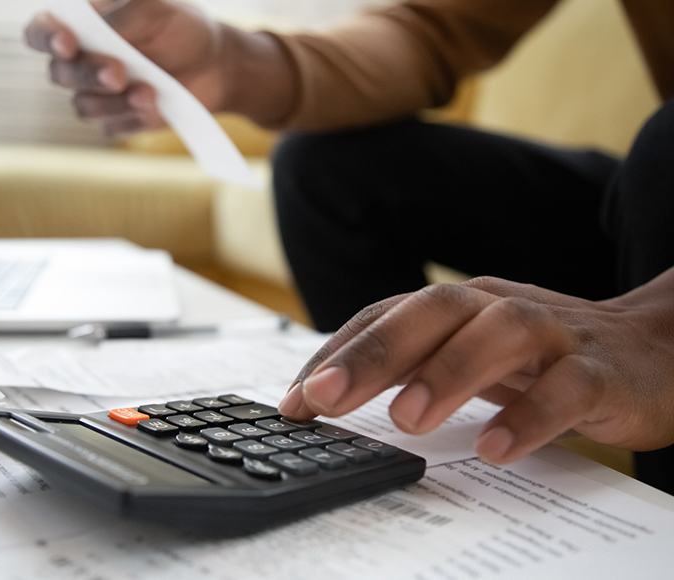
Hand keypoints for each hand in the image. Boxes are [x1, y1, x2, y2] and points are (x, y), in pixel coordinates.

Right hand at [24, 0, 295, 134]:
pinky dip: (134, 119)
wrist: (216, 64)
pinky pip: (113, 128)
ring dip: (116, 102)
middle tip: (119, 73)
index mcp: (81, 26)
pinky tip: (156, 107)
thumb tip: (95, 24)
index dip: (46, 39)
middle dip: (89, 75)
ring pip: (84, 107)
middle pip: (60, 75)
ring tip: (150, 92)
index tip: (67, 43)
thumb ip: (123, 13)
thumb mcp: (157, 8)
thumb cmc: (182, 27)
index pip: (40, 33)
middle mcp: (82, 62)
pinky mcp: (120, 121)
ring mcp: (99, 96)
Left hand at [278, 271, 673, 463]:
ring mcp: (551, 332)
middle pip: (432, 311)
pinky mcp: (599, 370)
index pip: (385, 315)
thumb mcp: (466, 352)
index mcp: (458, 305)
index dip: (336, 353)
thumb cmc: (537, 354)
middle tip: (323, 399)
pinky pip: (565, 388)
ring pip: (497, 335)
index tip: (294, 401)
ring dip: (446, 374)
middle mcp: (497, 306)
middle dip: (372, 354)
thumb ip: (408, 365)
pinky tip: (494, 448)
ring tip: (405, 421)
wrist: (648, 348)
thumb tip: (325, 394)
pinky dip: (529, 415)